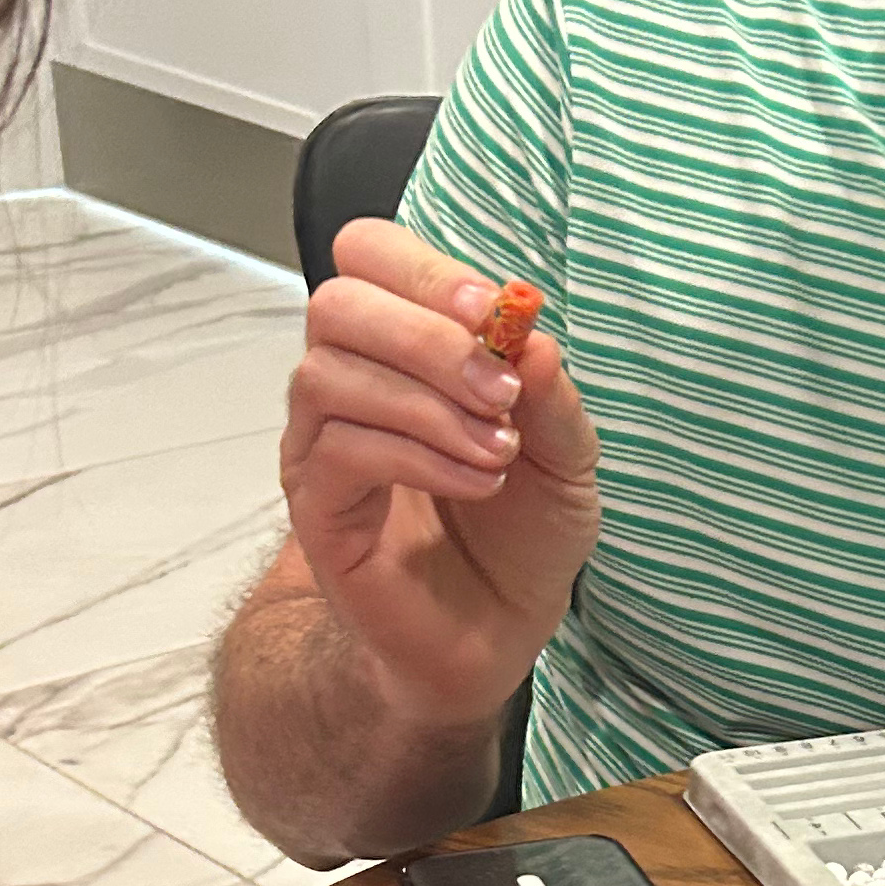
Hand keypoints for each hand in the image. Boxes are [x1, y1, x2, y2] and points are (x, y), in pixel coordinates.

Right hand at [278, 220, 603, 729]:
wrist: (494, 630)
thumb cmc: (520, 534)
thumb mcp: (568, 459)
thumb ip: (553, 396)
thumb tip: (531, 333)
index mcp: (404, 345)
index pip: (370, 255)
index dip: (427, 269)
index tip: (495, 312)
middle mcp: (349, 381)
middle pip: (339, 303)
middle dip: (429, 335)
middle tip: (500, 391)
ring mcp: (320, 442)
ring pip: (331, 374)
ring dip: (431, 406)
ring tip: (497, 452)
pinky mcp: (315, 505)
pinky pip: (343, 450)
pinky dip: (421, 457)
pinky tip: (476, 482)